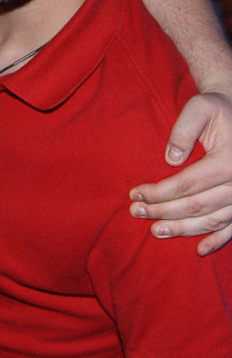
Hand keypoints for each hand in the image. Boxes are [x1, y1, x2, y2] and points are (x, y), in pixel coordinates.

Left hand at [129, 92, 231, 254]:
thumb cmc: (218, 110)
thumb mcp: (201, 108)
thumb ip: (184, 129)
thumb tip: (171, 159)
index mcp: (228, 161)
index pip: (187, 184)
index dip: (159, 192)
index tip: (135, 194)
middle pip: (196, 205)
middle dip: (163, 211)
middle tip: (136, 213)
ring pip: (212, 220)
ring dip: (183, 229)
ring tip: (155, 231)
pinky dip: (218, 241)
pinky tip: (199, 250)